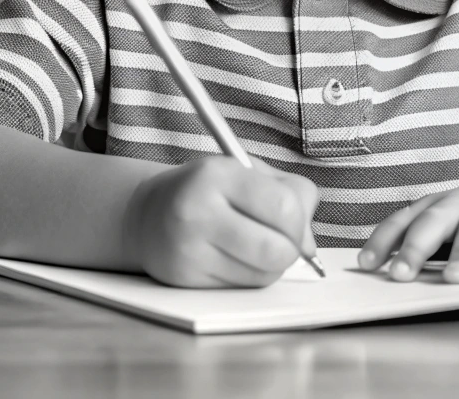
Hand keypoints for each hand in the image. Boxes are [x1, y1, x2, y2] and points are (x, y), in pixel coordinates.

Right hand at [124, 156, 319, 287]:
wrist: (148, 214)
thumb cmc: (208, 189)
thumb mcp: (246, 171)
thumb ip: (289, 193)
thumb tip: (310, 245)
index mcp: (219, 174)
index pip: (284, 207)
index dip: (300, 221)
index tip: (295, 221)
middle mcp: (199, 210)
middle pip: (276, 250)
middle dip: (291, 250)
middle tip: (284, 241)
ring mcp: (189, 248)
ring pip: (262, 275)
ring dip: (272, 266)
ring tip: (257, 245)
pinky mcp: (184, 278)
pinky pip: (240, 288)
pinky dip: (250, 277)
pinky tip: (236, 257)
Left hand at [357, 165, 458, 283]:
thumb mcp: (453, 223)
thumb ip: (429, 244)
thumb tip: (390, 275)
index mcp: (442, 205)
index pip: (407, 219)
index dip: (385, 240)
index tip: (366, 264)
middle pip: (438, 219)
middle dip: (417, 246)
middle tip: (401, 274)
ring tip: (454, 277)